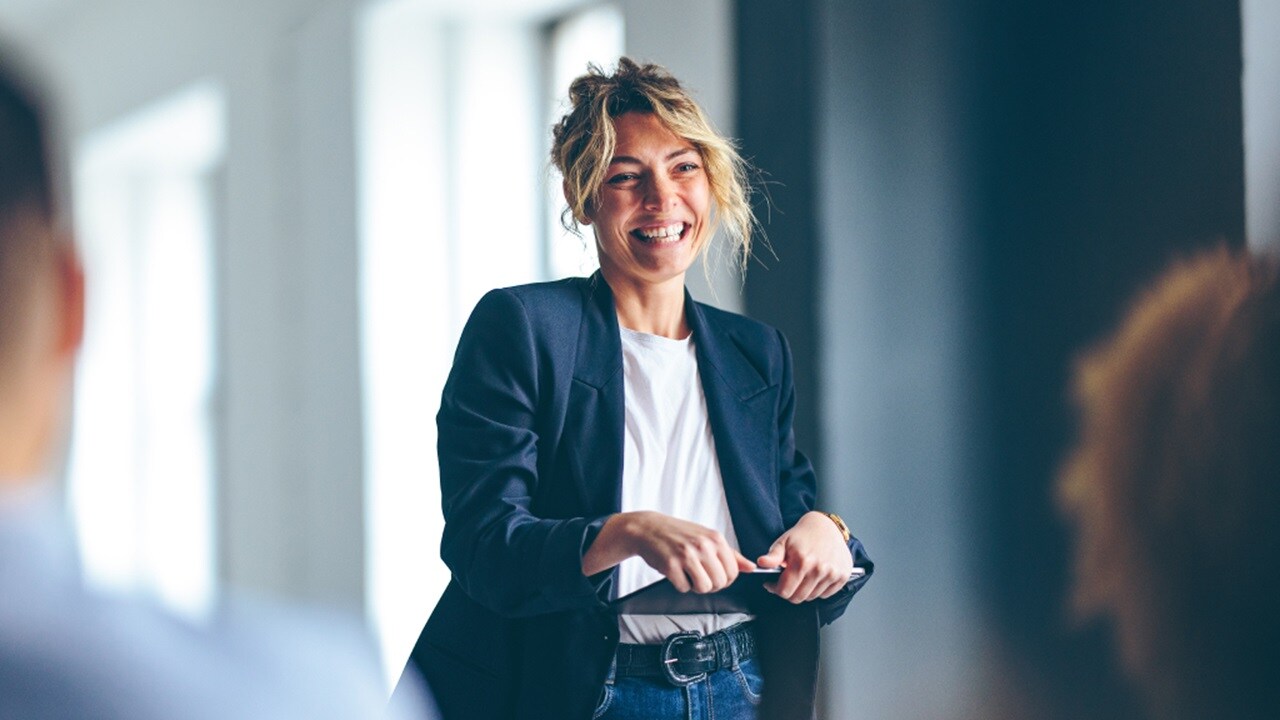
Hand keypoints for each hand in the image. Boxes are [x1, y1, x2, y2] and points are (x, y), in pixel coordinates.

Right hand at [582, 511, 754, 592]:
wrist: (648, 528)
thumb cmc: (679, 534)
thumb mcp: (707, 537)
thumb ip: (730, 554)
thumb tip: (751, 567)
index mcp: (715, 539)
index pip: (733, 572)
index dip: (725, 579)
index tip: (714, 575)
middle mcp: (703, 546)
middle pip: (720, 582)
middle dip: (710, 585)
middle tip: (698, 575)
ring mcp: (686, 555)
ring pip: (704, 588)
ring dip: (695, 586)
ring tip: (687, 574)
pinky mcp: (671, 565)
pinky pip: (684, 588)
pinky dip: (679, 584)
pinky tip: (675, 571)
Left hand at [757, 511, 853, 602]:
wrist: (827, 526)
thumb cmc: (803, 535)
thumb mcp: (783, 542)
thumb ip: (772, 556)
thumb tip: (762, 563)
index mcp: (802, 561)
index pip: (785, 591)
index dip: (775, 589)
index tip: (773, 584)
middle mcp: (819, 569)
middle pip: (798, 598)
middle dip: (788, 592)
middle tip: (786, 582)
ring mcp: (832, 574)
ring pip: (812, 597)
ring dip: (803, 591)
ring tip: (801, 577)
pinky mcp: (842, 576)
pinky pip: (826, 595)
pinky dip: (818, 590)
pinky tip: (814, 578)